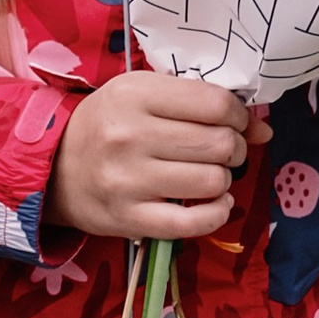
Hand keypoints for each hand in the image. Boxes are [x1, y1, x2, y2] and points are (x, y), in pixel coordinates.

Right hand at [50, 74, 266, 241]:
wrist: (54, 168)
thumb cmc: (108, 125)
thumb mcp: (144, 96)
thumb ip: (200, 103)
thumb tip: (264, 129)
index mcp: (135, 94)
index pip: (216, 104)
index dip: (239, 115)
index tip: (236, 123)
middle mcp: (130, 136)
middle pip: (219, 144)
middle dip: (235, 148)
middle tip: (223, 150)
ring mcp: (128, 180)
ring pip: (212, 181)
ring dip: (223, 179)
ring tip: (210, 174)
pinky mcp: (129, 219)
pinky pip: (193, 223)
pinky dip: (216, 213)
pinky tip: (214, 203)